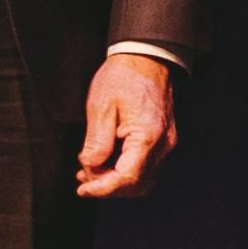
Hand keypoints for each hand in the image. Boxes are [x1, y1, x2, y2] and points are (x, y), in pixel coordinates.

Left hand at [72, 53, 178, 201]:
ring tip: (91, 171)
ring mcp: (165, 143)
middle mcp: (162, 144)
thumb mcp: (101, 107)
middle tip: (83, 179)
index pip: (127, 177)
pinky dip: (125, 171)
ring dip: (117, 181)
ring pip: (143, 179)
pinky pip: (145, 166)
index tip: (82, 190)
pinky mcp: (162, 139)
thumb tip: (91, 166)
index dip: (102, 188)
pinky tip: (106, 161)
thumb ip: (97, 142)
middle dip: (109, 187)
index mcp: (148, 136)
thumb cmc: (124, 77)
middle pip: (137, 184)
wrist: (146, 58)